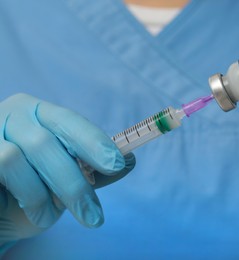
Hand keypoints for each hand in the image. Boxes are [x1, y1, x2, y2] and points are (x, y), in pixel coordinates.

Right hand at [0, 93, 134, 245]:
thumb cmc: (32, 190)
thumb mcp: (67, 180)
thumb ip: (93, 169)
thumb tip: (130, 160)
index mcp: (40, 114)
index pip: (69, 120)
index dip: (93, 141)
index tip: (117, 164)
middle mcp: (14, 116)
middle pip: (47, 141)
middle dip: (75, 182)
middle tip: (94, 216)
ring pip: (22, 157)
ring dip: (45, 195)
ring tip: (51, 217)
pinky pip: (4, 165)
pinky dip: (28, 196)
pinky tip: (35, 213)